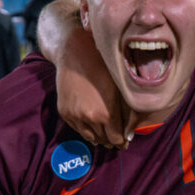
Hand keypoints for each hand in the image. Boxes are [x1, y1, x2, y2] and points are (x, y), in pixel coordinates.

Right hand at [40, 0, 129, 148]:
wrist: (75, 52)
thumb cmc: (103, 67)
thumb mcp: (121, 89)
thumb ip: (128, 114)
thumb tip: (130, 133)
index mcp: (106, 113)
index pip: (117, 140)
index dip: (123, 142)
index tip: (126, 141)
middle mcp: (88, 118)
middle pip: (103, 140)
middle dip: (112, 140)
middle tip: (118, 139)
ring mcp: (74, 116)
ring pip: (89, 137)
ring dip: (99, 137)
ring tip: (106, 134)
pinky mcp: (64, 112)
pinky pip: (77, 129)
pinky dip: (86, 130)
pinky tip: (93, 126)